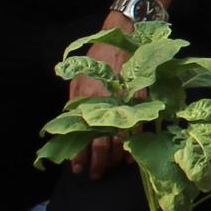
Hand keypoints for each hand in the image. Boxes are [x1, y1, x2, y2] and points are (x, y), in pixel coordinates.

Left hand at [65, 24, 132, 178]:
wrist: (126, 35)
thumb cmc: (100, 56)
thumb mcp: (80, 78)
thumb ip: (77, 102)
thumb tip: (70, 125)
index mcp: (86, 99)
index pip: (80, 135)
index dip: (79, 155)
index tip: (78, 170)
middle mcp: (104, 104)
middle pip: (101, 143)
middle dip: (98, 163)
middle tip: (96, 175)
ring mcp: (124, 104)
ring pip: (119, 140)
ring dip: (115, 157)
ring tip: (113, 168)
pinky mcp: (140, 101)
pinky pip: (137, 129)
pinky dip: (133, 144)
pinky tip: (129, 156)